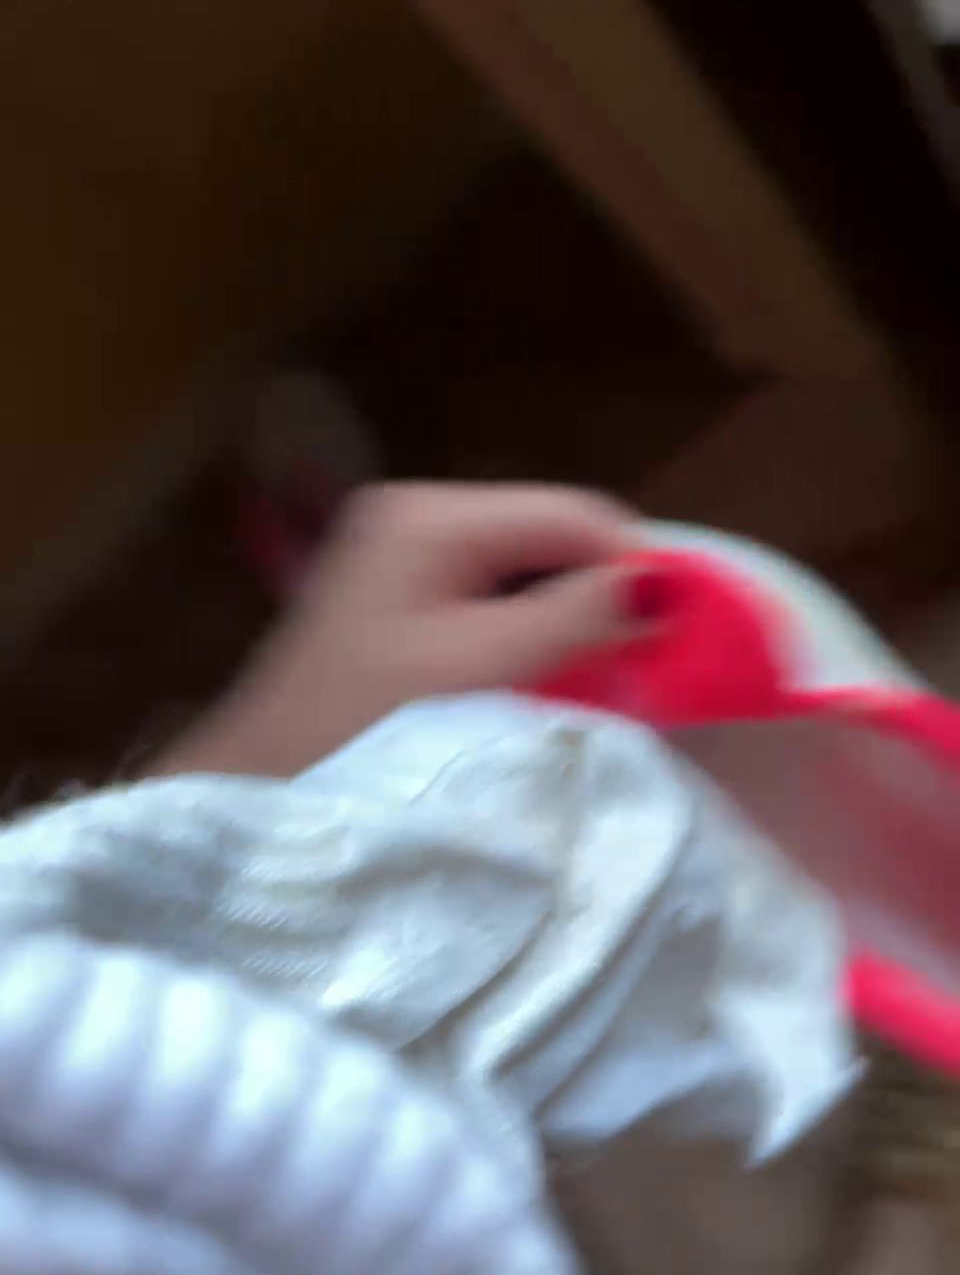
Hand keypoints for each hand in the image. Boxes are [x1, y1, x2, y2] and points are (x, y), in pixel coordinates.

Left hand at [154, 482, 635, 774]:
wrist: (259, 791)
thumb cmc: (363, 730)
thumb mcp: (478, 670)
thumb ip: (573, 618)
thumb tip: (665, 582)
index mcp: (430, 516)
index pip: (570, 513)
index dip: (641, 562)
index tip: (700, 625)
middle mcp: (417, 516)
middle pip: (549, 540)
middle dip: (606, 596)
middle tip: (661, 661)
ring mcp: (405, 557)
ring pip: (528, 574)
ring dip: (575, 621)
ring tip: (619, 676)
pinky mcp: (402, 601)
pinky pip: (496, 603)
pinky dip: (536, 637)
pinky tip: (557, 680)